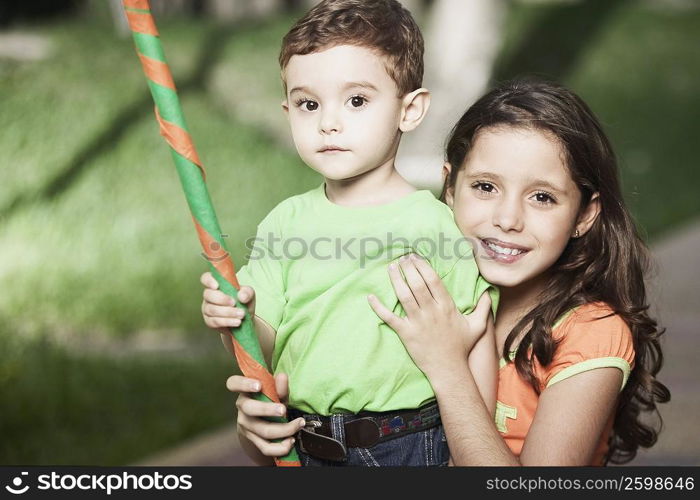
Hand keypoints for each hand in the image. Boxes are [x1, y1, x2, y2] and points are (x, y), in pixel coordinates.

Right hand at [200, 272, 254, 329]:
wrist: (245, 320)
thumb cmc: (244, 302)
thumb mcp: (249, 294)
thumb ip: (247, 292)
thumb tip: (241, 296)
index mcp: (217, 285)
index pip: (206, 278)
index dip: (209, 280)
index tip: (217, 286)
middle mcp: (209, 296)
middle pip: (208, 294)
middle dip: (222, 299)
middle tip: (235, 303)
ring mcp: (207, 309)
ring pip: (212, 309)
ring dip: (228, 312)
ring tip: (241, 314)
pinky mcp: (209, 321)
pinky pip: (215, 321)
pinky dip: (227, 321)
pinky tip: (237, 322)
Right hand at [228, 373, 305, 457]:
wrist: (265, 420)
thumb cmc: (270, 399)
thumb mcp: (276, 392)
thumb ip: (280, 386)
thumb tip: (283, 376)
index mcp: (245, 391)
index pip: (233, 383)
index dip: (244, 384)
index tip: (259, 385)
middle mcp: (242, 408)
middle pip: (249, 409)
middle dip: (267, 409)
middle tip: (284, 410)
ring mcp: (246, 425)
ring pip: (262, 430)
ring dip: (284, 429)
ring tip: (299, 424)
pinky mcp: (253, 440)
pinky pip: (266, 447)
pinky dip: (280, 447)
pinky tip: (291, 440)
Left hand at [367, 254, 491, 378]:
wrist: (448, 369)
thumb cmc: (461, 347)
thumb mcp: (477, 326)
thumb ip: (483, 308)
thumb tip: (489, 293)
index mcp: (446, 307)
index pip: (433, 280)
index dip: (423, 266)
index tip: (415, 257)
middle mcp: (431, 312)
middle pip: (417, 284)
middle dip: (408, 268)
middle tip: (402, 259)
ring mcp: (417, 322)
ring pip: (404, 296)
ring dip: (396, 280)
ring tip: (391, 268)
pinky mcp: (406, 333)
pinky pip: (390, 318)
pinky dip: (379, 307)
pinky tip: (371, 297)